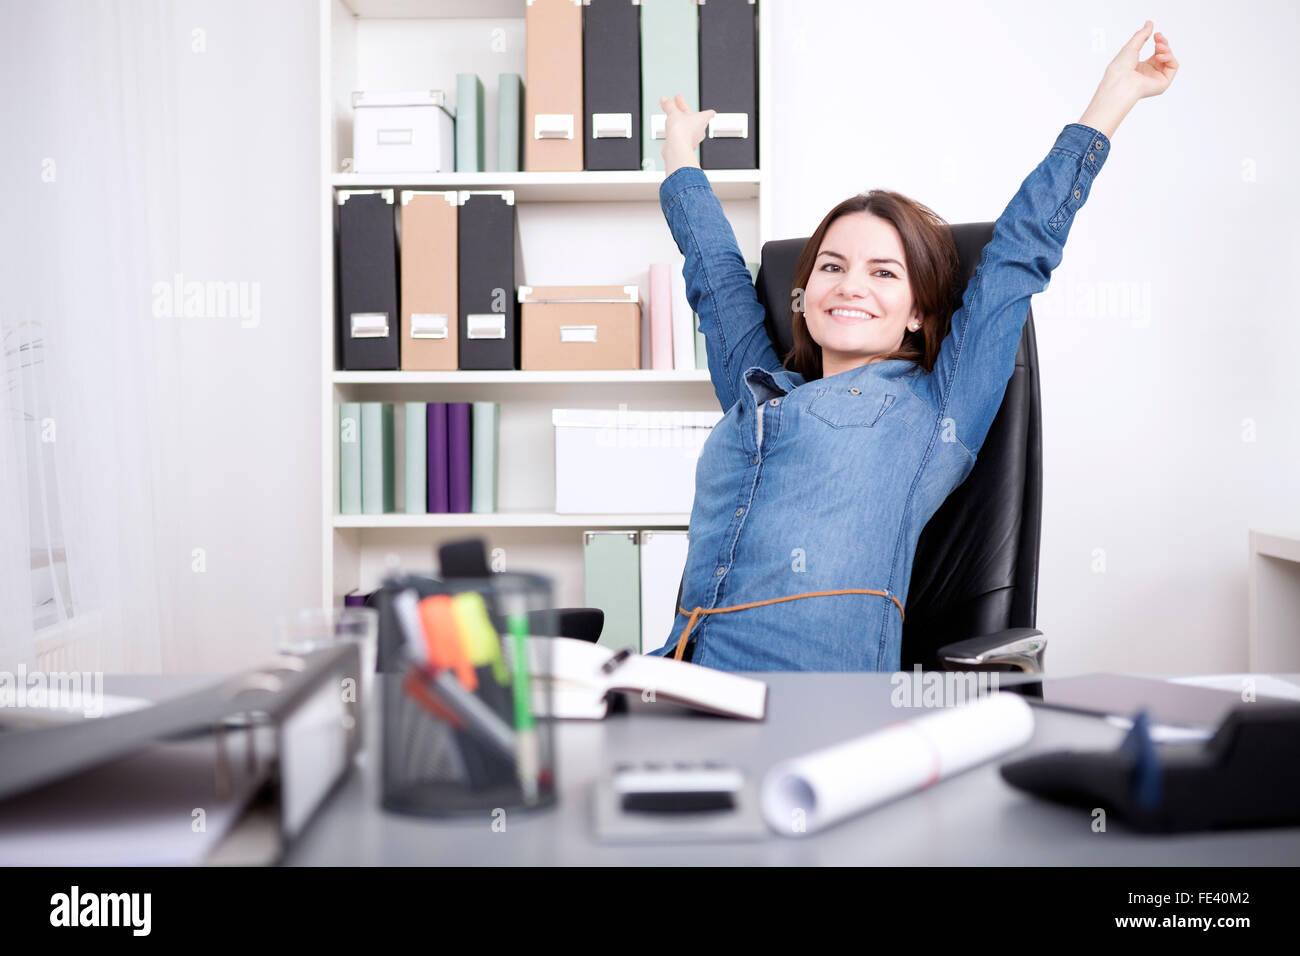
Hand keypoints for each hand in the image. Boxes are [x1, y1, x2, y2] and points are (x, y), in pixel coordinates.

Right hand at [659, 93, 715, 174]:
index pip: (709, 114)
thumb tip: (664, 100)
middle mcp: (700, 130)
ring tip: (672, 117)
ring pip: (688, 128)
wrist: (676, 148)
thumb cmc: (682, 132)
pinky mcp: (685, 146)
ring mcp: (693, 139)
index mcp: (702, 120)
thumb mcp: (673, 113)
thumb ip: (669, 105)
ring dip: (681, 123)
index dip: (708, 112)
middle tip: (678, 104)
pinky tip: (670, 131)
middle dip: (685, 111)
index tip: (709, 111)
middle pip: (694, 119)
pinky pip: (682, 137)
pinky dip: (677, 133)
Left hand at [1079, 21, 1178, 137]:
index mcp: (1140, 67)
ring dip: (1166, 49)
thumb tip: (1149, 23)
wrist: (1120, 83)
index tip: (1156, 34)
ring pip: (1170, 59)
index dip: (1159, 41)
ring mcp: (1155, 79)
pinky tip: (1160, 55)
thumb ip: (1142, 34)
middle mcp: (1148, 74)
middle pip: (1164, 55)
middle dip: (1163, 43)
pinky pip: (1173, 66)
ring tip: (1158, 47)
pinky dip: (1170, 57)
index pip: (1156, 52)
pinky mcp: (1162, 83)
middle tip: (1158, 38)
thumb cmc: (1119, 69)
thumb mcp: (1131, 46)